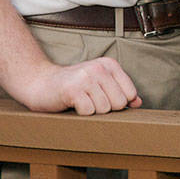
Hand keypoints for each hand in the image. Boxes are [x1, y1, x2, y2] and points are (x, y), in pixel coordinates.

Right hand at [13, 57, 141, 114]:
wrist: (41, 84)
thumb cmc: (73, 86)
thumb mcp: (100, 83)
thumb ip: (120, 90)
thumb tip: (138, 103)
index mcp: (109, 64)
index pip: (130, 93)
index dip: (118, 102)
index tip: (103, 98)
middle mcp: (99, 68)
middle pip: (119, 103)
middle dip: (106, 108)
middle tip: (90, 100)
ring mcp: (86, 78)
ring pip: (104, 109)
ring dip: (92, 110)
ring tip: (81, 101)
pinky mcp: (73, 90)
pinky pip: (88, 112)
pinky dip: (81, 113)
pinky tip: (73, 104)